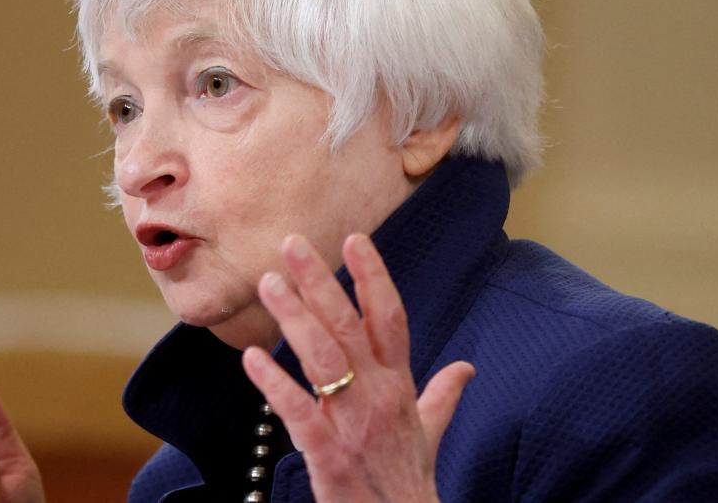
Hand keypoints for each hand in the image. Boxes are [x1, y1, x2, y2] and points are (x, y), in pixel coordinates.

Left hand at [242, 234, 474, 502]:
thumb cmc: (409, 482)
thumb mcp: (430, 435)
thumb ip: (442, 397)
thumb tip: (465, 368)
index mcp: (400, 387)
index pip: (390, 320)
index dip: (373, 278)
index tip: (355, 240)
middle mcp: (380, 398)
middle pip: (349, 327)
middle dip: (320, 282)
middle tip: (291, 244)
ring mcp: (354, 427)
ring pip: (323, 359)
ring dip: (294, 318)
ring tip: (268, 283)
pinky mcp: (330, 458)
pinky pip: (300, 414)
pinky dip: (275, 385)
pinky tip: (252, 359)